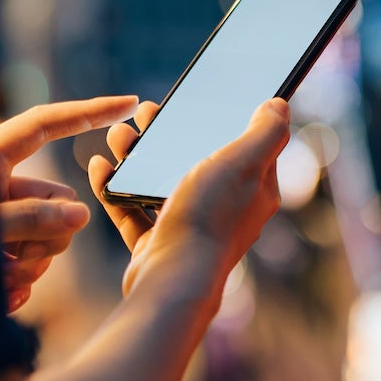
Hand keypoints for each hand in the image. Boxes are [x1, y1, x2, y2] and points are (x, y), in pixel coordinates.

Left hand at [0, 95, 138, 311]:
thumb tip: (80, 213)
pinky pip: (31, 265)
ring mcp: (1, 220)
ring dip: (29, 266)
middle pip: (58, 198)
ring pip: (48, 238)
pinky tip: (0, 300)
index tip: (129, 102)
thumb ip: (34, 217)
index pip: (47, 123)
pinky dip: (19, 284)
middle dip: (47, 235)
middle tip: (14, 260)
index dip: (89, 110)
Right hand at [87, 98, 289, 302]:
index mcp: (253, 191)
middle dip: (167, 134)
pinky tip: (100, 166)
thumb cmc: (210, 219)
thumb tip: (280, 105)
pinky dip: (115, 187)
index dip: (220, 120)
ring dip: (137, 155)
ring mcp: (190, 229)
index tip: (194, 100)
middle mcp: (225, 211)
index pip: (243, 147)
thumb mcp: (244, 163)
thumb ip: (265, 132)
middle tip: (145, 112)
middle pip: (195, 161)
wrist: (172, 280)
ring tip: (118, 134)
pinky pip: (132, 210)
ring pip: (160, 182)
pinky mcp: (157, 245)